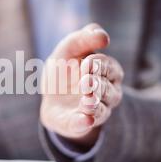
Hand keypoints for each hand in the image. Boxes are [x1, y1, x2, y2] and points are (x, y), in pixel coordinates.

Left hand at [40, 23, 123, 146]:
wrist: (51, 98)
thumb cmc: (65, 69)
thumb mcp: (68, 49)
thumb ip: (83, 39)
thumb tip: (103, 36)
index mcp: (107, 72)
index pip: (109, 68)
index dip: (99, 65)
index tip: (86, 63)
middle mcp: (108, 93)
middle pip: (108, 89)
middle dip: (97, 85)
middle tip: (86, 82)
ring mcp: (96, 110)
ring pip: (101, 109)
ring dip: (93, 104)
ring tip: (86, 101)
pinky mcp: (80, 124)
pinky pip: (85, 125)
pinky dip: (84, 122)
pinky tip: (84, 119)